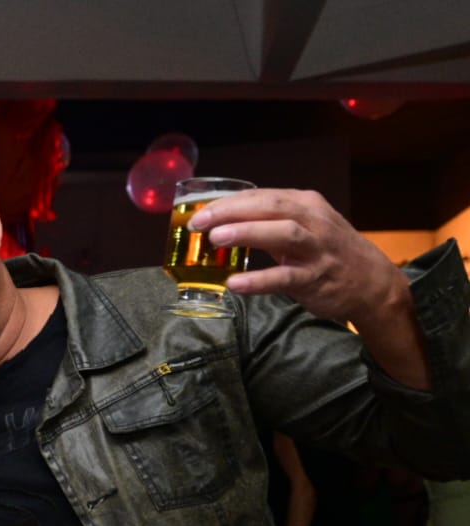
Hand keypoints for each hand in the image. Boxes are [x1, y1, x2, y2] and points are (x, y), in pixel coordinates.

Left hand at [191, 188, 410, 327]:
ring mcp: (317, 249)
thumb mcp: (305, 225)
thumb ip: (269, 221)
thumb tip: (222, 221)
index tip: (199, 211)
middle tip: (198, 222)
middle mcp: (313, 221)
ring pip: (282, 233)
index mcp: (305, 204)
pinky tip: (235, 283)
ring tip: (215, 238)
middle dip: (231, 211)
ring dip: (247, 233)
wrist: (372, 281)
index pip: (262, 196)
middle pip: (270, 207)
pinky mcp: (316, 278)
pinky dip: (259, 280)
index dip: (228, 202)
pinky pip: (285, 278)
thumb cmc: (330, 251)